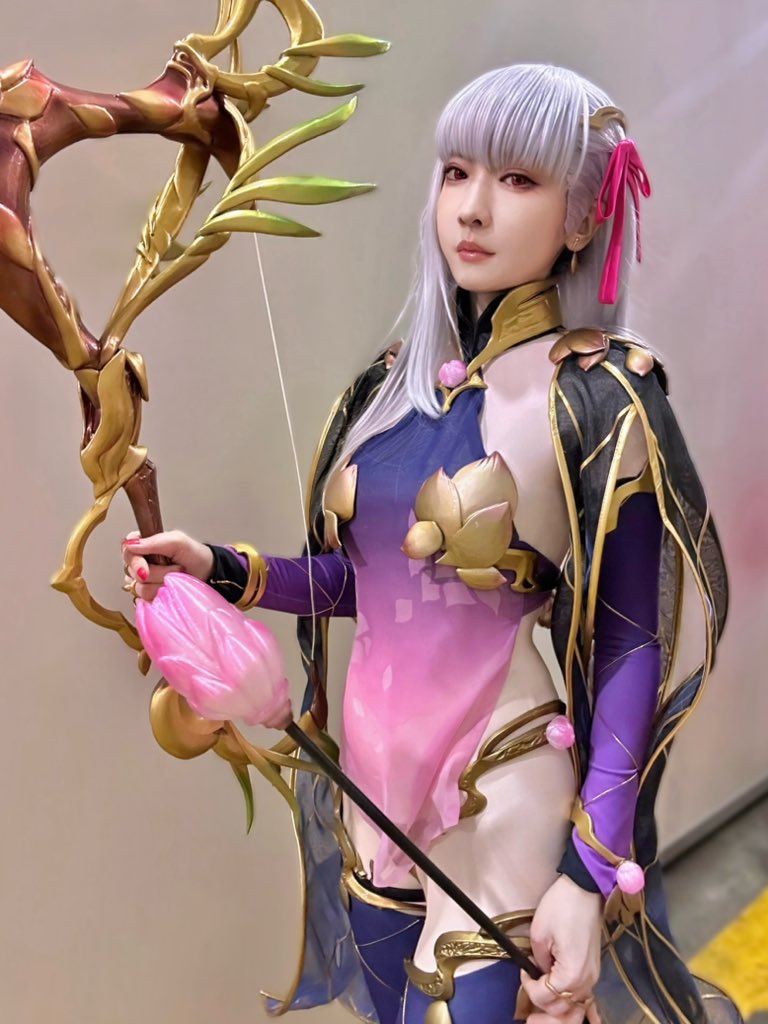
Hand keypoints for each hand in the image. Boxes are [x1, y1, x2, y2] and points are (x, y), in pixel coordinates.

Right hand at [121, 529, 214, 601]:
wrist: (209, 575)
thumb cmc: (195, 555)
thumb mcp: (177, 541)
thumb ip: (154, 541)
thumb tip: (131, 544)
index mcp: (144, 545)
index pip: (126, 552)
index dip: (134, 562)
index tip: (146, 569)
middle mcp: (141, 563)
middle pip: (131, 572)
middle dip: (155, 573)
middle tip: (174, 569)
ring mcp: (144, 581)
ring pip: (139, 588)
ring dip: (161, 584)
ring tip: (175, 579)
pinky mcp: (150, 597)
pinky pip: (145, 601)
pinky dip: (160, 596)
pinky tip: (169, 590)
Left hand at [517, 874, 602, 1023]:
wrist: (584, 889)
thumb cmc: (561, 907)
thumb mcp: (539, 934)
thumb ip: (538, 962)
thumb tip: (539, 972)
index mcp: (571, 973)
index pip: (546, 998)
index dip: (529, 988)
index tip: (524, 972)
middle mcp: (586, 980)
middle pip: (562, 1008)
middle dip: (542, 1002)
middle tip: (530, 985)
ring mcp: (593, 976)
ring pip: (573, 1004)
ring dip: (556, 1002)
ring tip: (542, 986)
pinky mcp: (594, 968)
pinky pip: (580, 992)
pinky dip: (567, 993)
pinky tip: (556, 981)